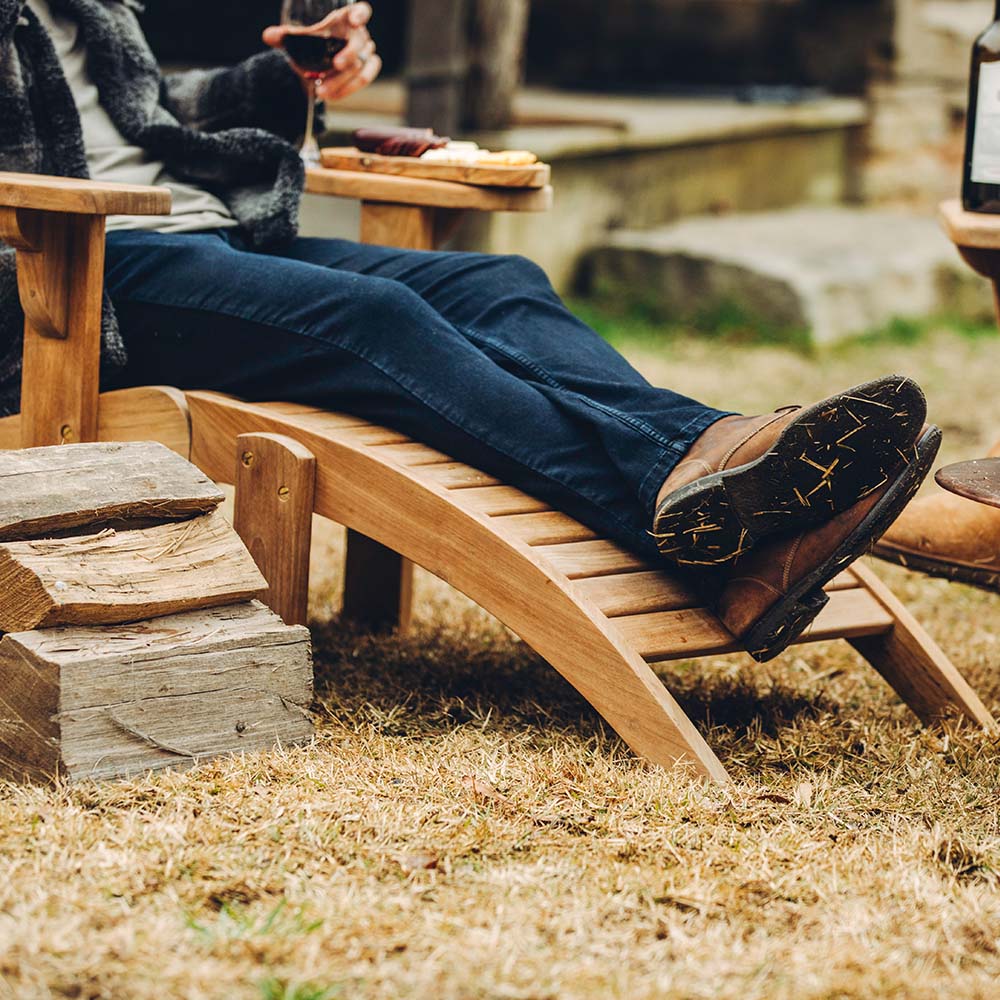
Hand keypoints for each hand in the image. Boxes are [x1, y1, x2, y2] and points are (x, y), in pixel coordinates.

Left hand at [263, 2, 381, 101]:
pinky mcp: (367, 69)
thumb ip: (284, 36)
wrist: (319, 65)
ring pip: (360, 66)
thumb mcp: (299, 40)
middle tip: (335, 65)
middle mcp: (359, 35)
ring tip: (322, 90)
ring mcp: (365, 53)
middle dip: (348, 55)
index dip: (360, 15)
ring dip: (342, 80)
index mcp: (345, 19)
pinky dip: (347, 89)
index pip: (361, 11)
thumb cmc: (313, 45)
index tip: (354, 22)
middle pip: (359, 43)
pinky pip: (362, 79)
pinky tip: (332, 95)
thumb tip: (268, 36)